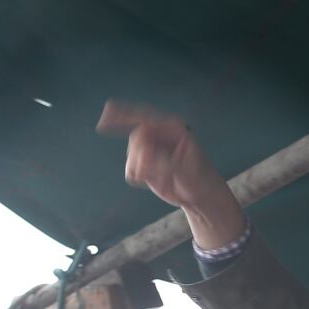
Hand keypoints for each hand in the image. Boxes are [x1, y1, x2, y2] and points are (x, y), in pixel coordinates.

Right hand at [96, 101, 245, 247]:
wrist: (201, 197)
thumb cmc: (199, 179)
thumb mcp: (185, 169)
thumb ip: (163, 160)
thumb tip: (144, 154)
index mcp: (173, 129)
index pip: (145, 116)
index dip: (124, 113)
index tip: (107, 112)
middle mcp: (159, 136)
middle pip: (136, 139)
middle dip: (142, 157)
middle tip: (153, 172)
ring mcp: (151, 149)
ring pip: (132, 155)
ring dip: (142, 169)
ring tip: (164, 178)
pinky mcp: (144, 164)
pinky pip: (130, 168)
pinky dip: (139, 176)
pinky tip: (154, 180)